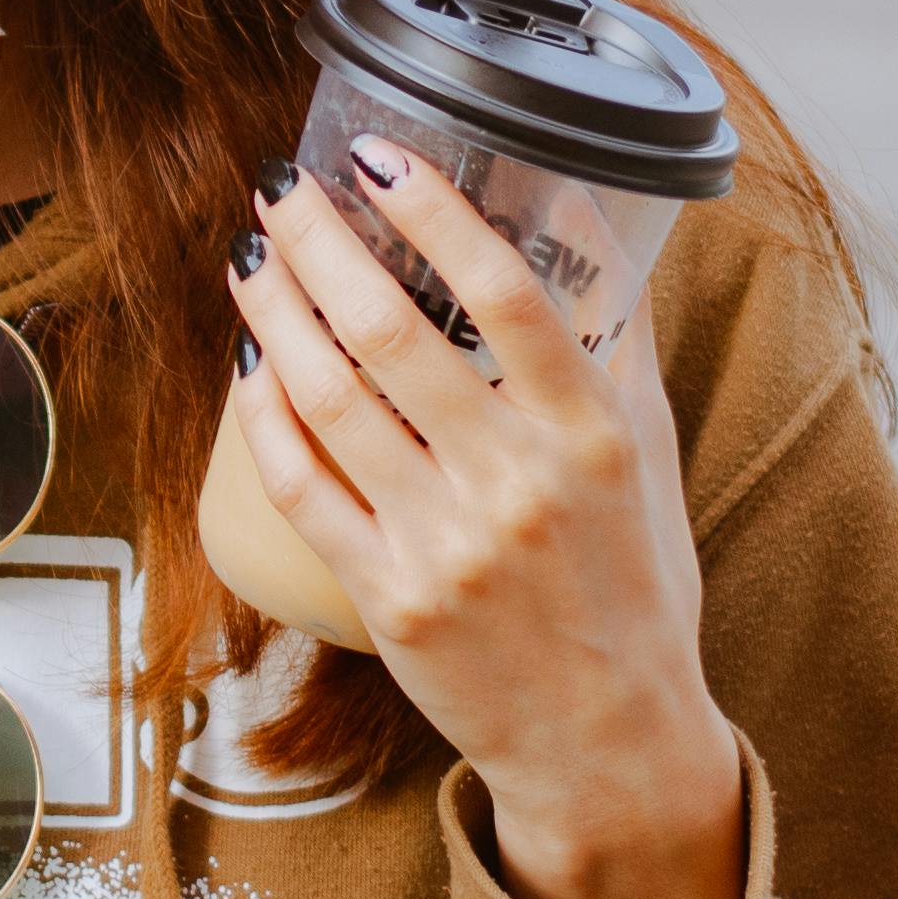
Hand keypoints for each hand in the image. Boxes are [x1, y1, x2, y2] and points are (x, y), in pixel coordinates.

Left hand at [226, 142, 751, 898]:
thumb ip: (614, 348)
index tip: (378, 155)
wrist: (611, 744)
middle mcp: (518, 482)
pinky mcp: (391, 598)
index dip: (434, 209)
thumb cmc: (634, 590)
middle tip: (281, 185)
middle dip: (320, 241)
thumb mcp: (649, 460)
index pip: (508, 290)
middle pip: (394, 331)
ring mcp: (447, 543)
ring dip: (278, 312)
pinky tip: (248, 363)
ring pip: (334, 400)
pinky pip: (306, 487)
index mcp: (591, 434)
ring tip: (253, 256)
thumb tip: (581, 230)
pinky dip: (266, 416)